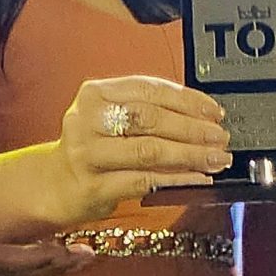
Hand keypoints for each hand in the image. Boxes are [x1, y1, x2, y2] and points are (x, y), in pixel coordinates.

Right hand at [55, 76, 231, 223]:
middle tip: (220, 137)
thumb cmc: (93, 148)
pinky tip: (199, 179)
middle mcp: (87, 120)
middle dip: (192, 128)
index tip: (214, 112)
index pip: (148, 89)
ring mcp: (87, 154)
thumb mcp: (110, 118)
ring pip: (150, 151)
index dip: (187, 100)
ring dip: (190, 155)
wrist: (55, 185)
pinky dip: (178, 179)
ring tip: (216, 159)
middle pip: (150, 119)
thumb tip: (202, 117)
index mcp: (95, 94)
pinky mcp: (94, 186)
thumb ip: (147, 111)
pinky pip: (145, 181)